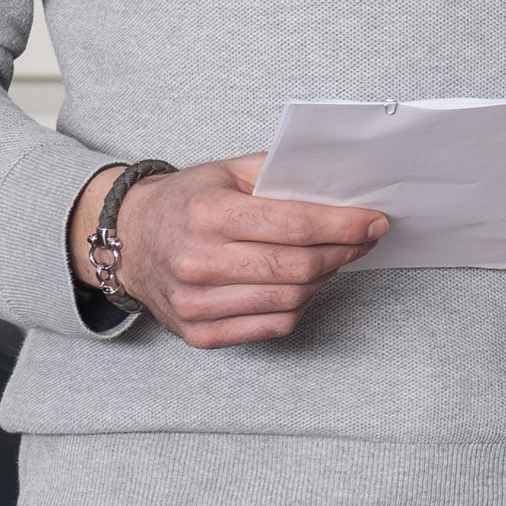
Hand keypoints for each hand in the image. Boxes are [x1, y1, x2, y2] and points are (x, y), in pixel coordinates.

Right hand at [77, 156, 385, 351]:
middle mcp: (198, 262)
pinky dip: (299, 306)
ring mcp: (195, 303)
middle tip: (365, 239)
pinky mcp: (198, 333)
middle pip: (297, 267)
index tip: (375, 221)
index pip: (293, 225)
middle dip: (345, 252)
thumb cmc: (188, 201)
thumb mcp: (229, 171)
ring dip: (326, 278)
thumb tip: (342, 188)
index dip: (344, 225)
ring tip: (337, 257)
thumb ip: (282, 175)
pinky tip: (305, 284)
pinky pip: (271, 326)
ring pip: (290, 300)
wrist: (130, 240)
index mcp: (208, 215)